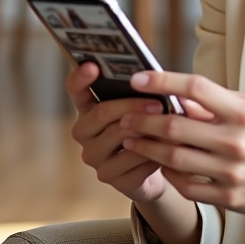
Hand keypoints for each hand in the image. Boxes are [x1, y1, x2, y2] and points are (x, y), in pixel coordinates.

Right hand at [66, 63, 171, 204]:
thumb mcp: (139, 107)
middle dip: (131, 106)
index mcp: (87, 108)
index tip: (92, 65)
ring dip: (146, 130)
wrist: (151, 170)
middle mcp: (84, 132)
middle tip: (158, 103)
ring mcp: (94, 157)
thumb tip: (153, 77)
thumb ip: (138, 92)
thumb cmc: (145, 127)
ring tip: (168, 125)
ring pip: (118, 137)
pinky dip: (152, 153)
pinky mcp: (110, 178)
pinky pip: (132, 163)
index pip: (75, 89)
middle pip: (101, 113)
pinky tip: (167, 149)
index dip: (81, 78)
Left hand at [119, 70, 244, 243]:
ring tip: (131, 137)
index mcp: (244, 112)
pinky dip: (166, 173)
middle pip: (175, 125)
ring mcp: (231, 173)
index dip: (162, 81)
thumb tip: (181, 98)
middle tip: (125, 114)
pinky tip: (157, 162)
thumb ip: (220, 103)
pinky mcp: (228, 199)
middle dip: (143, 118)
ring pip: (174, 157)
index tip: (138, 78)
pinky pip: (185, 185)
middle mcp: (236, 141)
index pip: (196, 88)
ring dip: (146, 146)